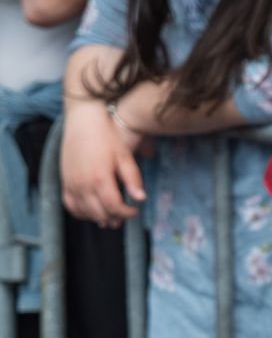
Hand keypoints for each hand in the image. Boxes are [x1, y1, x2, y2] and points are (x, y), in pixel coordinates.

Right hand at [60, 104, 145, 227]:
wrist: (83, 120)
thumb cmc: (106, 136)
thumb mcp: (124, 156)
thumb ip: (132, 179)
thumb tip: (140, 199)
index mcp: (100, 178)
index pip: (114, 207)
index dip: (127, 213)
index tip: (135, 210)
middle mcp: (83, 184)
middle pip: (100, 214)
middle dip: (115, 217)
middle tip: (125, 213)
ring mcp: (71, 184)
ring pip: (85, 213)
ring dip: (99, 217)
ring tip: (111, 214)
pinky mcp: (65, 182)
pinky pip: (71, 206)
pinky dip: (82, 213)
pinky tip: (93, 211)